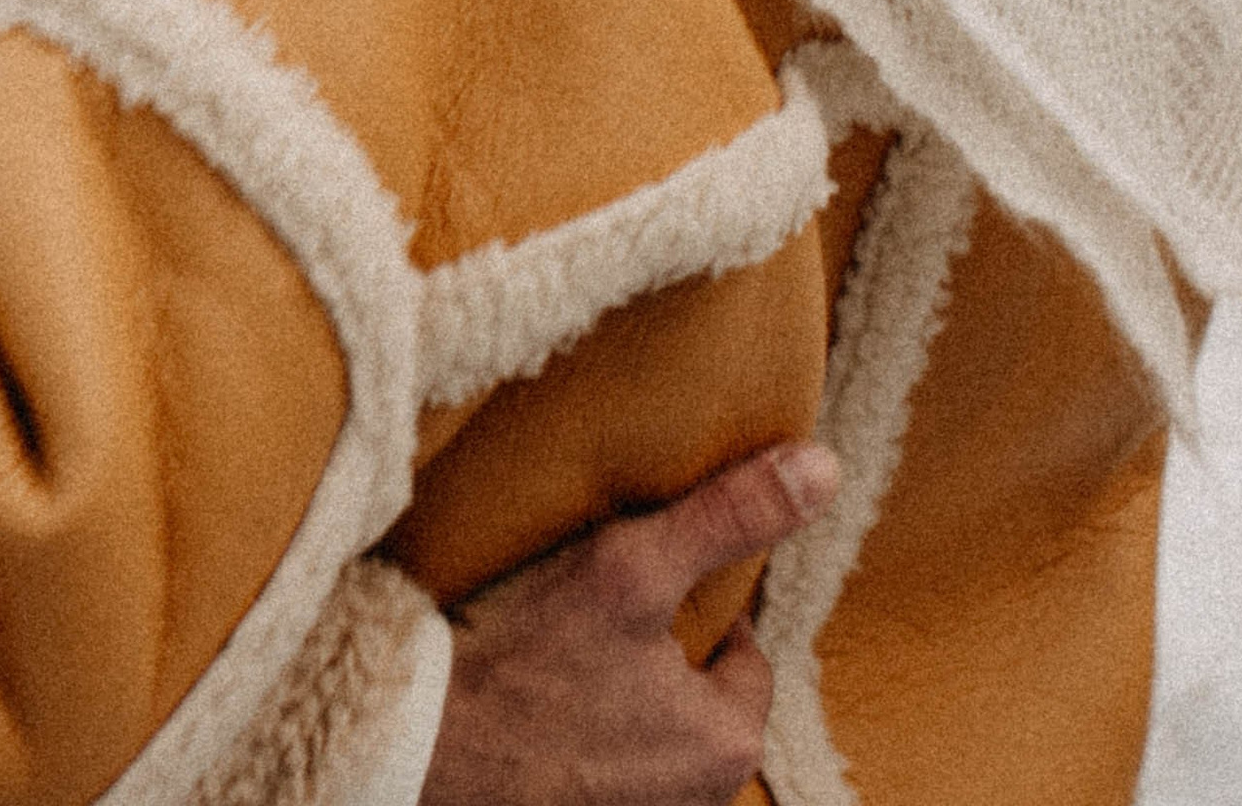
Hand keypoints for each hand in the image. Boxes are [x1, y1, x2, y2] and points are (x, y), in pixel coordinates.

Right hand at [421, 443, 841, 805]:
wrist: (419, 747)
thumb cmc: (526, 664)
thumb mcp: (632, 567)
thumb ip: (730, 516)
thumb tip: (822, 467)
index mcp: (727, 743)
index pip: (745, 645)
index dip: (697, 596)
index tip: (644, 573)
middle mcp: (695, 799)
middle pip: (696, 686)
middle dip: (656, 645)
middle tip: (599, 606)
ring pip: (649, 721)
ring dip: (618, 684)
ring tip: (564, 646)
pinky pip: (605, 753)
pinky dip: (583, 722)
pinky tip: (541, 691)